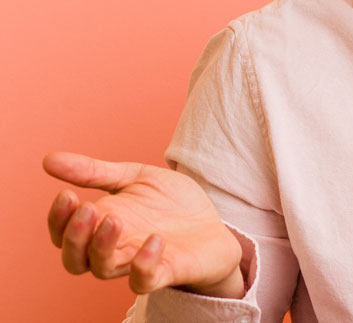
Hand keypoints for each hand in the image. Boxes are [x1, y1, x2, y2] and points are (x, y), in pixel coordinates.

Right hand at [44, 152, 243, 296]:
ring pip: (103, 270)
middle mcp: (115, 249)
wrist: (216, 223)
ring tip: (114, 218)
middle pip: (75, 259)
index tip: (66, 194)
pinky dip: (143, 264)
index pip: (63, 234)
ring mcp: (138, 262)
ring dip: (102, 246)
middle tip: (88, 208)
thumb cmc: (171, 203)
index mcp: (102, 225)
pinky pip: (144, 281)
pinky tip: (154, 239)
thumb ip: (96, 172)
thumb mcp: (136, 178)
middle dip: (74, 236)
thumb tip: (48, 160)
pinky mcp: (167, 271)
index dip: (58, 219)